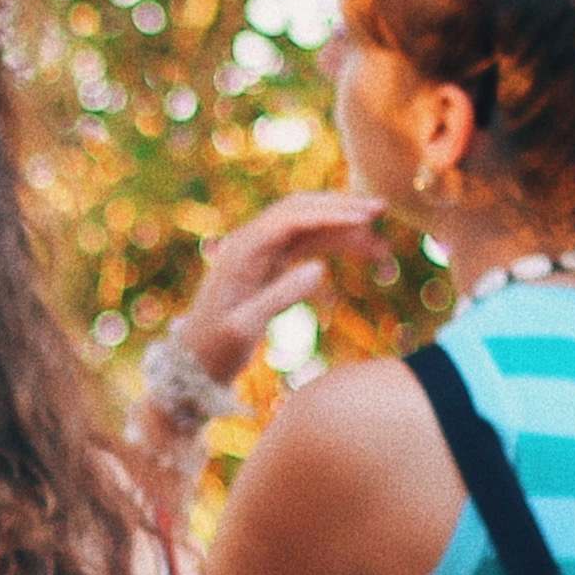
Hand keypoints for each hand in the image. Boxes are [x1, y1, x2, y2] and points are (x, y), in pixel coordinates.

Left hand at [173, 192, 390, 384]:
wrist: (192, 366)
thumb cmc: (214, 350)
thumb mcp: (244, 328)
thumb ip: (280, 297)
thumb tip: (321, 269)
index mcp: (241, 252)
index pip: (291, 219)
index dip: (330, 215)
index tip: (366, 219)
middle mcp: (249, 244)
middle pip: (301, 210)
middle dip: (341, 208)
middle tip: (382, 209)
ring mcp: (259, 254)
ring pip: (307, 227)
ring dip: (343, 228)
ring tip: (381, 244)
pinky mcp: (267, 267)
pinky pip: (305, 245)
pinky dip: (333, 245)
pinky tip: (359, 251)